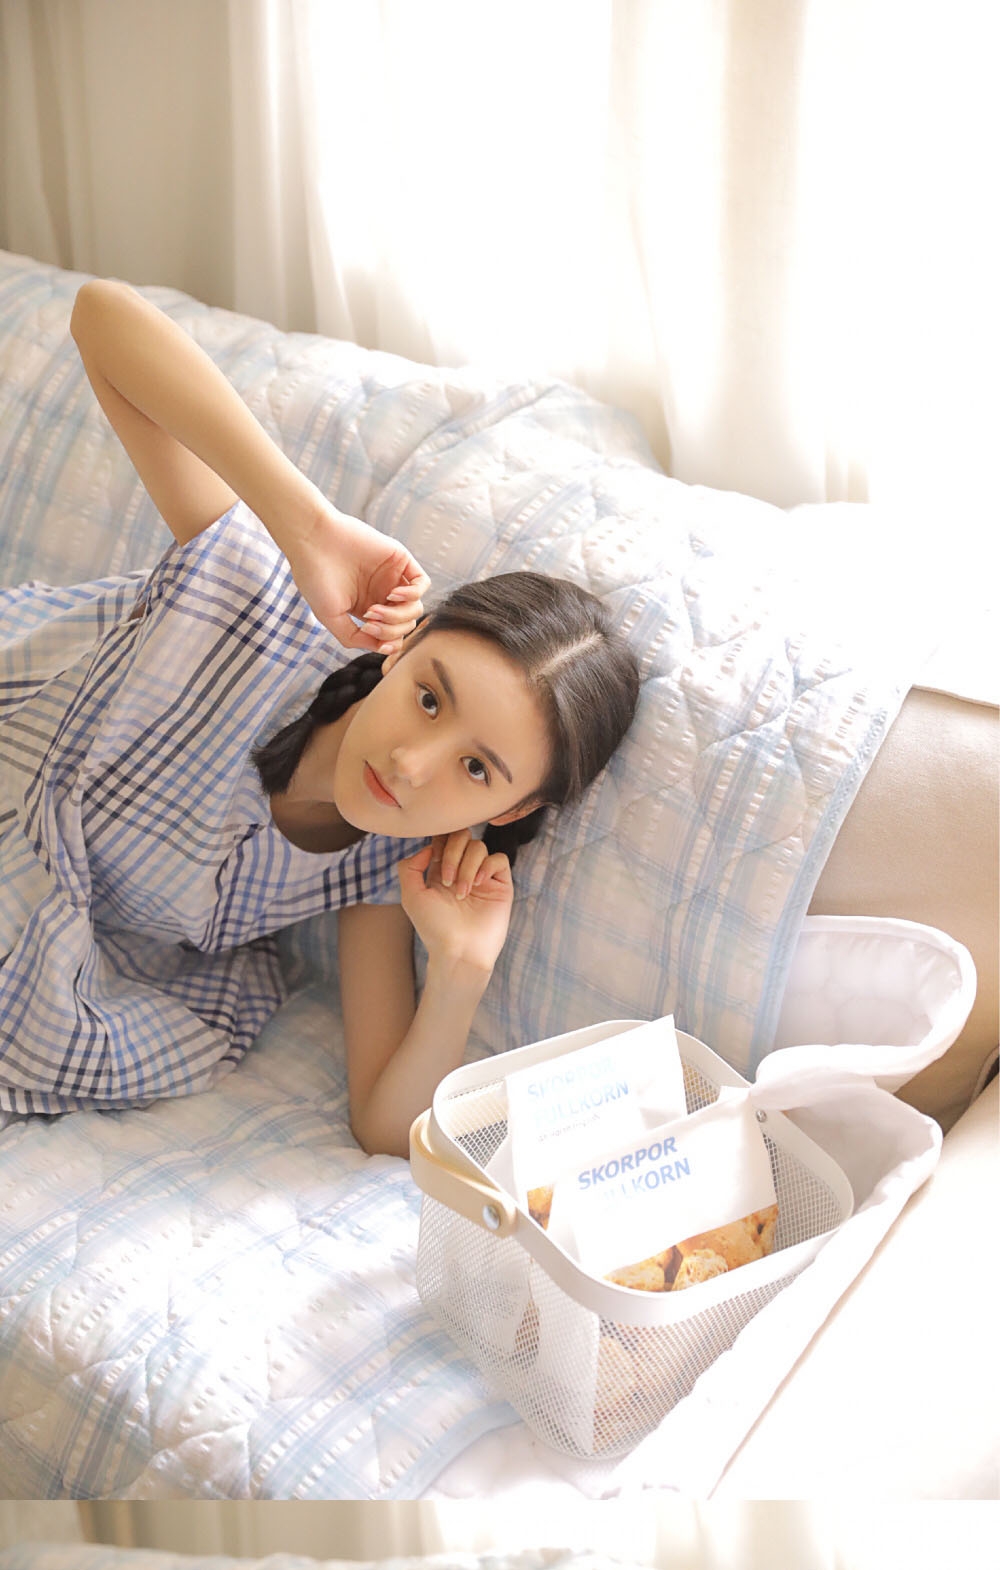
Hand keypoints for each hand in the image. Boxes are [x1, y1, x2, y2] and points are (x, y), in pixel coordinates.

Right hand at [284, 504, 430, 653]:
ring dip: (398, 617)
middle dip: (390, 631)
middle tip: (369, 622)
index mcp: (367, 609)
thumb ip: (354, 637)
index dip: (386, 642)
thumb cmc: (316, 577)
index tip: (367, 632)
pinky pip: (422, 584)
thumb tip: (382, 648)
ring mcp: (393, 578)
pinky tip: (393, 595)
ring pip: (415, 609)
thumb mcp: (331, 617)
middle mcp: (382, 595)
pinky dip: (412, 595)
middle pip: (405, 625)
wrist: (313, 541)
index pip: (392, 635)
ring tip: (375, 610)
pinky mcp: (400, 560)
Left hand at [396, 831, 513, 975]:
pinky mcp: (500, 884)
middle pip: (462, 836)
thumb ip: (410, 867)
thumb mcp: (411, 896)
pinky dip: (487, 867)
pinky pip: (499, 859)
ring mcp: (482, 876)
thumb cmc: (434, 928)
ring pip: (479, 847)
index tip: (434, 859)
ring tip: (462, 893)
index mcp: (441, 870)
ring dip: (467, 867)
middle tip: (446, 880)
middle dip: (452, 853)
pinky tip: (479, 885)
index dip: (439, 841)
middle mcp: (462, 870)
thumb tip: (429, 848)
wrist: (460, 950)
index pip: (443, 838)